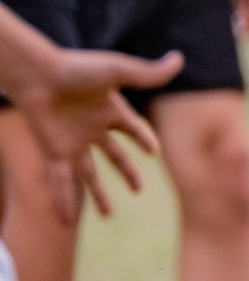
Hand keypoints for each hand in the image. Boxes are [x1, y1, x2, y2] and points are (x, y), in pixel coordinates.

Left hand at [13, 46, 180, 222]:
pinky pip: (61, 182)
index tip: (154, 151)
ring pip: (89, 175)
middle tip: (138, 190)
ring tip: (108, 215)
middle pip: (114, 156)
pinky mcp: (54, 152)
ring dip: (98, 195)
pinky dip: (64, 200)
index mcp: (109, 110)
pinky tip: (66, 221)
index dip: (144, 140)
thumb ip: (149, 73)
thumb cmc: (77, 68)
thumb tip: (178, 59)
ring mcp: (73, 143)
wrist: (37, 75)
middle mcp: (92, 129)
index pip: (133, 129)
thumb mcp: (118, 71)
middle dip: (127, 172)